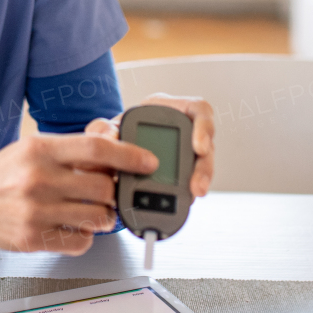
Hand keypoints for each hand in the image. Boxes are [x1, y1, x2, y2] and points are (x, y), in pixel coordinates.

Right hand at [0, 134, 157, 253]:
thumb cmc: (5, 172)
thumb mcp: (35, 147)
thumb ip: (73, 146)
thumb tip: (114, 141)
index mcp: (41, 149)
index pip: (96, 149)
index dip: (129, 156)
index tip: (148, 162)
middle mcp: (39, 179)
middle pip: (104, 188)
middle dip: (113, 191)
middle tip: (107, 191)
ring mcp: (36, 211)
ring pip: (98, 218)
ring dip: (103, 216)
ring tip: (90, 209)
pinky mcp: (34, 238)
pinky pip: (82, 241)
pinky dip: (86, 235)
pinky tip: (72, 225)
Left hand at [84, 92, 215, 197]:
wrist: (114, 155)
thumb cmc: (117, 134)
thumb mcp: (110, 128)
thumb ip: (105, 130)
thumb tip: (107, 138)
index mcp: (170, 111)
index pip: (198, 110)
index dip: (203, 128)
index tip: (199, 148)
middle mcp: (185, 132)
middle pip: (207, 145)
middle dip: (204, 168)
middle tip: (196, 187)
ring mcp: (187, 154)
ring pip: (203, 166)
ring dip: (199, 182)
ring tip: (191, 197)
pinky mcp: (183, 175)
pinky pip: (191, 183)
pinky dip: (186, 193)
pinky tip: (181, 202)